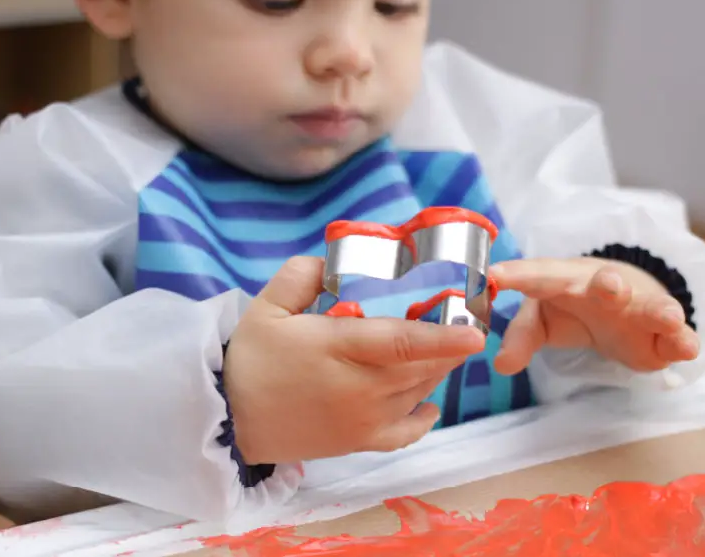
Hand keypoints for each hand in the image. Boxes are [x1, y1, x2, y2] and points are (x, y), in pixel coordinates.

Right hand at [223, 257, 485, 464]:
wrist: (228, 420)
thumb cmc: (249, 360)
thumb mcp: (266, 308)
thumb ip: (301, 276)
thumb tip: (331, 261)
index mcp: (338, 350)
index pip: (402, 343)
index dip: (443, 338)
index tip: (476, 332)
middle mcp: (359, 390)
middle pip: (421, 366)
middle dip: (448, 345)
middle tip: (460, 319)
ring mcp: (363, 420)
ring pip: (418, 392)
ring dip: (437, 369)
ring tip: (443, 347)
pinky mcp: (360, 442)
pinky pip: (405, 431)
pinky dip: (423, 416)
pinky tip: (429, 400)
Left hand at [489, 257, 699, 375]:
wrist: (623, 303)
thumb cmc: (572, 306)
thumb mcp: (542, 321)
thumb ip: (522, 339)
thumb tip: (501, 363)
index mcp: (565, 280)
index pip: (538, 276)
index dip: (517, 275)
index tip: (494, 274)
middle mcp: (604, 288)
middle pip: (606, 283)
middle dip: (609, 285)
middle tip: (611, 285)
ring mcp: (638, 307)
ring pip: (652, 305)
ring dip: (660, 310)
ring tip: (670, 317)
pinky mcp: (662, 334)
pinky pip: (677, 336)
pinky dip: (684, 341)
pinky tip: (689, 349)